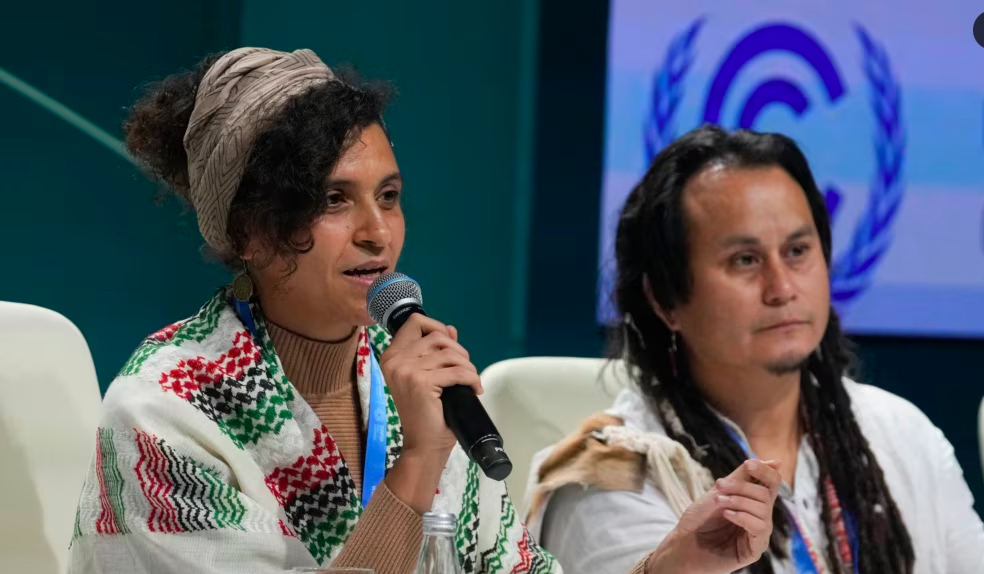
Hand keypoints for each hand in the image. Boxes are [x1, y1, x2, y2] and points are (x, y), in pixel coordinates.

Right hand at [378, 314, 482, 511]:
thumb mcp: (428, 376)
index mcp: (391, 356)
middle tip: (465, 369)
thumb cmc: (425, 413)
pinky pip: (457, 371)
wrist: (423, 445)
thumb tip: (450, 329)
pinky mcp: (421, 382)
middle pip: (437, 336)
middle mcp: (395, 360)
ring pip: (450, 353)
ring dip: (467, 366)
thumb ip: (435, 352)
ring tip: (471, 381)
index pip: (414, 322)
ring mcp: (406, 370)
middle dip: (458, 351)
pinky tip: (474, 389)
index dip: (437, 327)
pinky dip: (471, 378)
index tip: (450, 343)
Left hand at [647, 459, 781, 573]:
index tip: (748, 464)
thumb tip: (776, 462)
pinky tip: (727, 515)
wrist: (682, 543)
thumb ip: (743, 476)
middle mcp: (759, 517)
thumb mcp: (719, 491)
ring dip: (739, 501)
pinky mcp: (754, 550)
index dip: (764, 471)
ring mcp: (758, 534)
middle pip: (766, 494)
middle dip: (741, 486)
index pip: (772, 483)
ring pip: (764, 510)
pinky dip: (743, 517)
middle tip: (719, 486)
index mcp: (753, 501)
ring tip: (719, 503)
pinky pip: (760, 528)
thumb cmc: (699, 518)